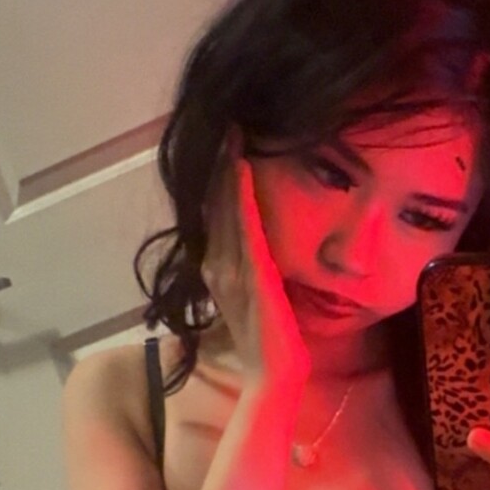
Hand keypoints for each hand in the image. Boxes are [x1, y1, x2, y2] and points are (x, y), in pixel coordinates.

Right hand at [202, 128, 311, 391]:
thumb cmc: (271, 340)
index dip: (213, 175)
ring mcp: (231, 269)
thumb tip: (255, 243)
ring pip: (224, 208)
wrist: (276, 375)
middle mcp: (217, 263)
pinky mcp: (252, 275)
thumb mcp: (257, 296)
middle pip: (212, 202)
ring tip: (230, 126)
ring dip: (223, 167)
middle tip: (223, 114)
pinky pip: (244, 227)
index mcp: (217, 266)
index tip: (221, 135)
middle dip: (215, 159)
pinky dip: (240, 196)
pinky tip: (241, 166)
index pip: (213, 211)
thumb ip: (251, 269)